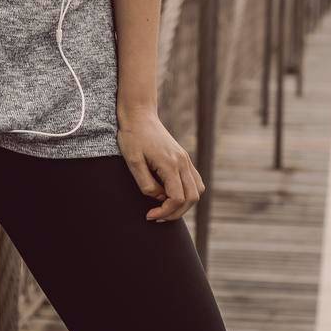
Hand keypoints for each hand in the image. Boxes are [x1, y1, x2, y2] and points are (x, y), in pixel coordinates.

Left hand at [117, 106, 204, 222]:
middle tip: (156, 216)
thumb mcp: (132, 162)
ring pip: (197, 190)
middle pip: (192, 198)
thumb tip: (159, 198)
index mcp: (170, 164)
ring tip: (165, 208)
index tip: (149, 215)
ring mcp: (185, 159)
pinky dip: (188, 193)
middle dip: (175, 213)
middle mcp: (182, 162)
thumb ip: (146, 184)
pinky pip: (195, 181)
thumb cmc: (132, 137)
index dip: (165, 212)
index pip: (177, 198)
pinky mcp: (184, 158)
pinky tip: (171, 195)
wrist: (140, 115)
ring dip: (184, 204)